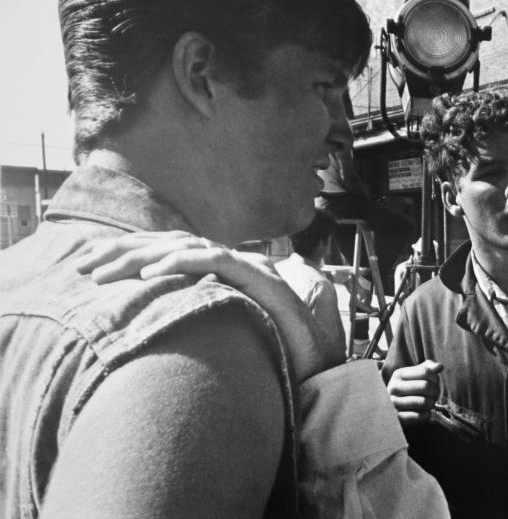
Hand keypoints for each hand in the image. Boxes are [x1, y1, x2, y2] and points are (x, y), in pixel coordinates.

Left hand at [74, 231, 345, 380]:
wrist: (320, 367)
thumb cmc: (274, 357)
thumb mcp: (224, 336)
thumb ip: (199, 319)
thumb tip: (162, 322)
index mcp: (223, 274)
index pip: (170, 252)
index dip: (130, 255)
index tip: (90, 269)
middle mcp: (235, 263)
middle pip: (170, 244)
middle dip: (123, 252)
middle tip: (82, 266)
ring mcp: (250, 268)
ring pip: (187, 248)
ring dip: (142, 256)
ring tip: (105, 271)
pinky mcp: (262, 281)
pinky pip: (217, 261)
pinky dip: (184, 261)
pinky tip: (152, 271)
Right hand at [386, 360, 443, 426]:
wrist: (392, 408)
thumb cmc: (408, 388)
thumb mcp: (416, 375)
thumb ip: (428, 368)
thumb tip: (440, 366)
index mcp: (399, 374)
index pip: (425, 371)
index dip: (435, 377)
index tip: (436, 383)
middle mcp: (394, 387)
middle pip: (426, 386)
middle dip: (435, 391)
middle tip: (435, 395)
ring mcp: (394, 403)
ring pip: (423, 402)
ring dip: (432, 403)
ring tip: (431, 404)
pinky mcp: (397, 418)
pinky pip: (417, 416)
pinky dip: (426, 415)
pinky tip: (426, 413)